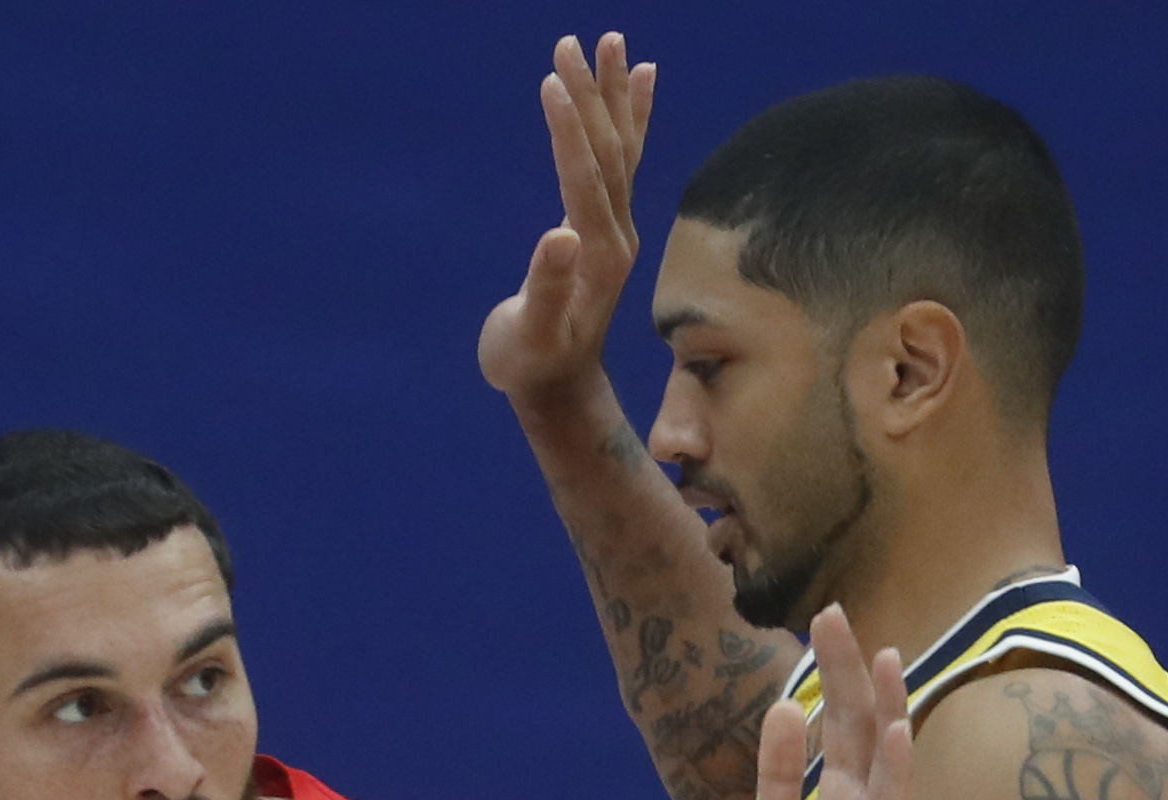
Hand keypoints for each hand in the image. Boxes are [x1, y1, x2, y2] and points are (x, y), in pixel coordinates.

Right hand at [477, 33, 655, 410]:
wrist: (560, 390)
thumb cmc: (530, 365)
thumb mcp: (527, 334)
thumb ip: (543, 289)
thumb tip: (558, 236)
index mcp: (596, 254)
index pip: (584, 178)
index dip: (569, 131)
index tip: (553, 83)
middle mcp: (617, 234)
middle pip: (608, 151)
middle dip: (591, 95)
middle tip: (574, 42)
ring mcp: (618, 229)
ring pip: (621, 148)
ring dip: (615, 94)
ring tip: (612, 43)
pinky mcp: (610, 226)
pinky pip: (625, 161)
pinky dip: (632, 118)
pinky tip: (640, 81)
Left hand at [732, 606, 916, 799]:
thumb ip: (776, 777)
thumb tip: (785, 708)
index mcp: (835, 799)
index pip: (837, 723)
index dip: (832, 674)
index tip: (823, 622)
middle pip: (859, 726)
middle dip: (849, 672)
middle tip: (836, 613)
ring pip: (886, 761)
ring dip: (887, 708)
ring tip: (884, 656)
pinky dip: (896, 775)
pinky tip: (898, 734)